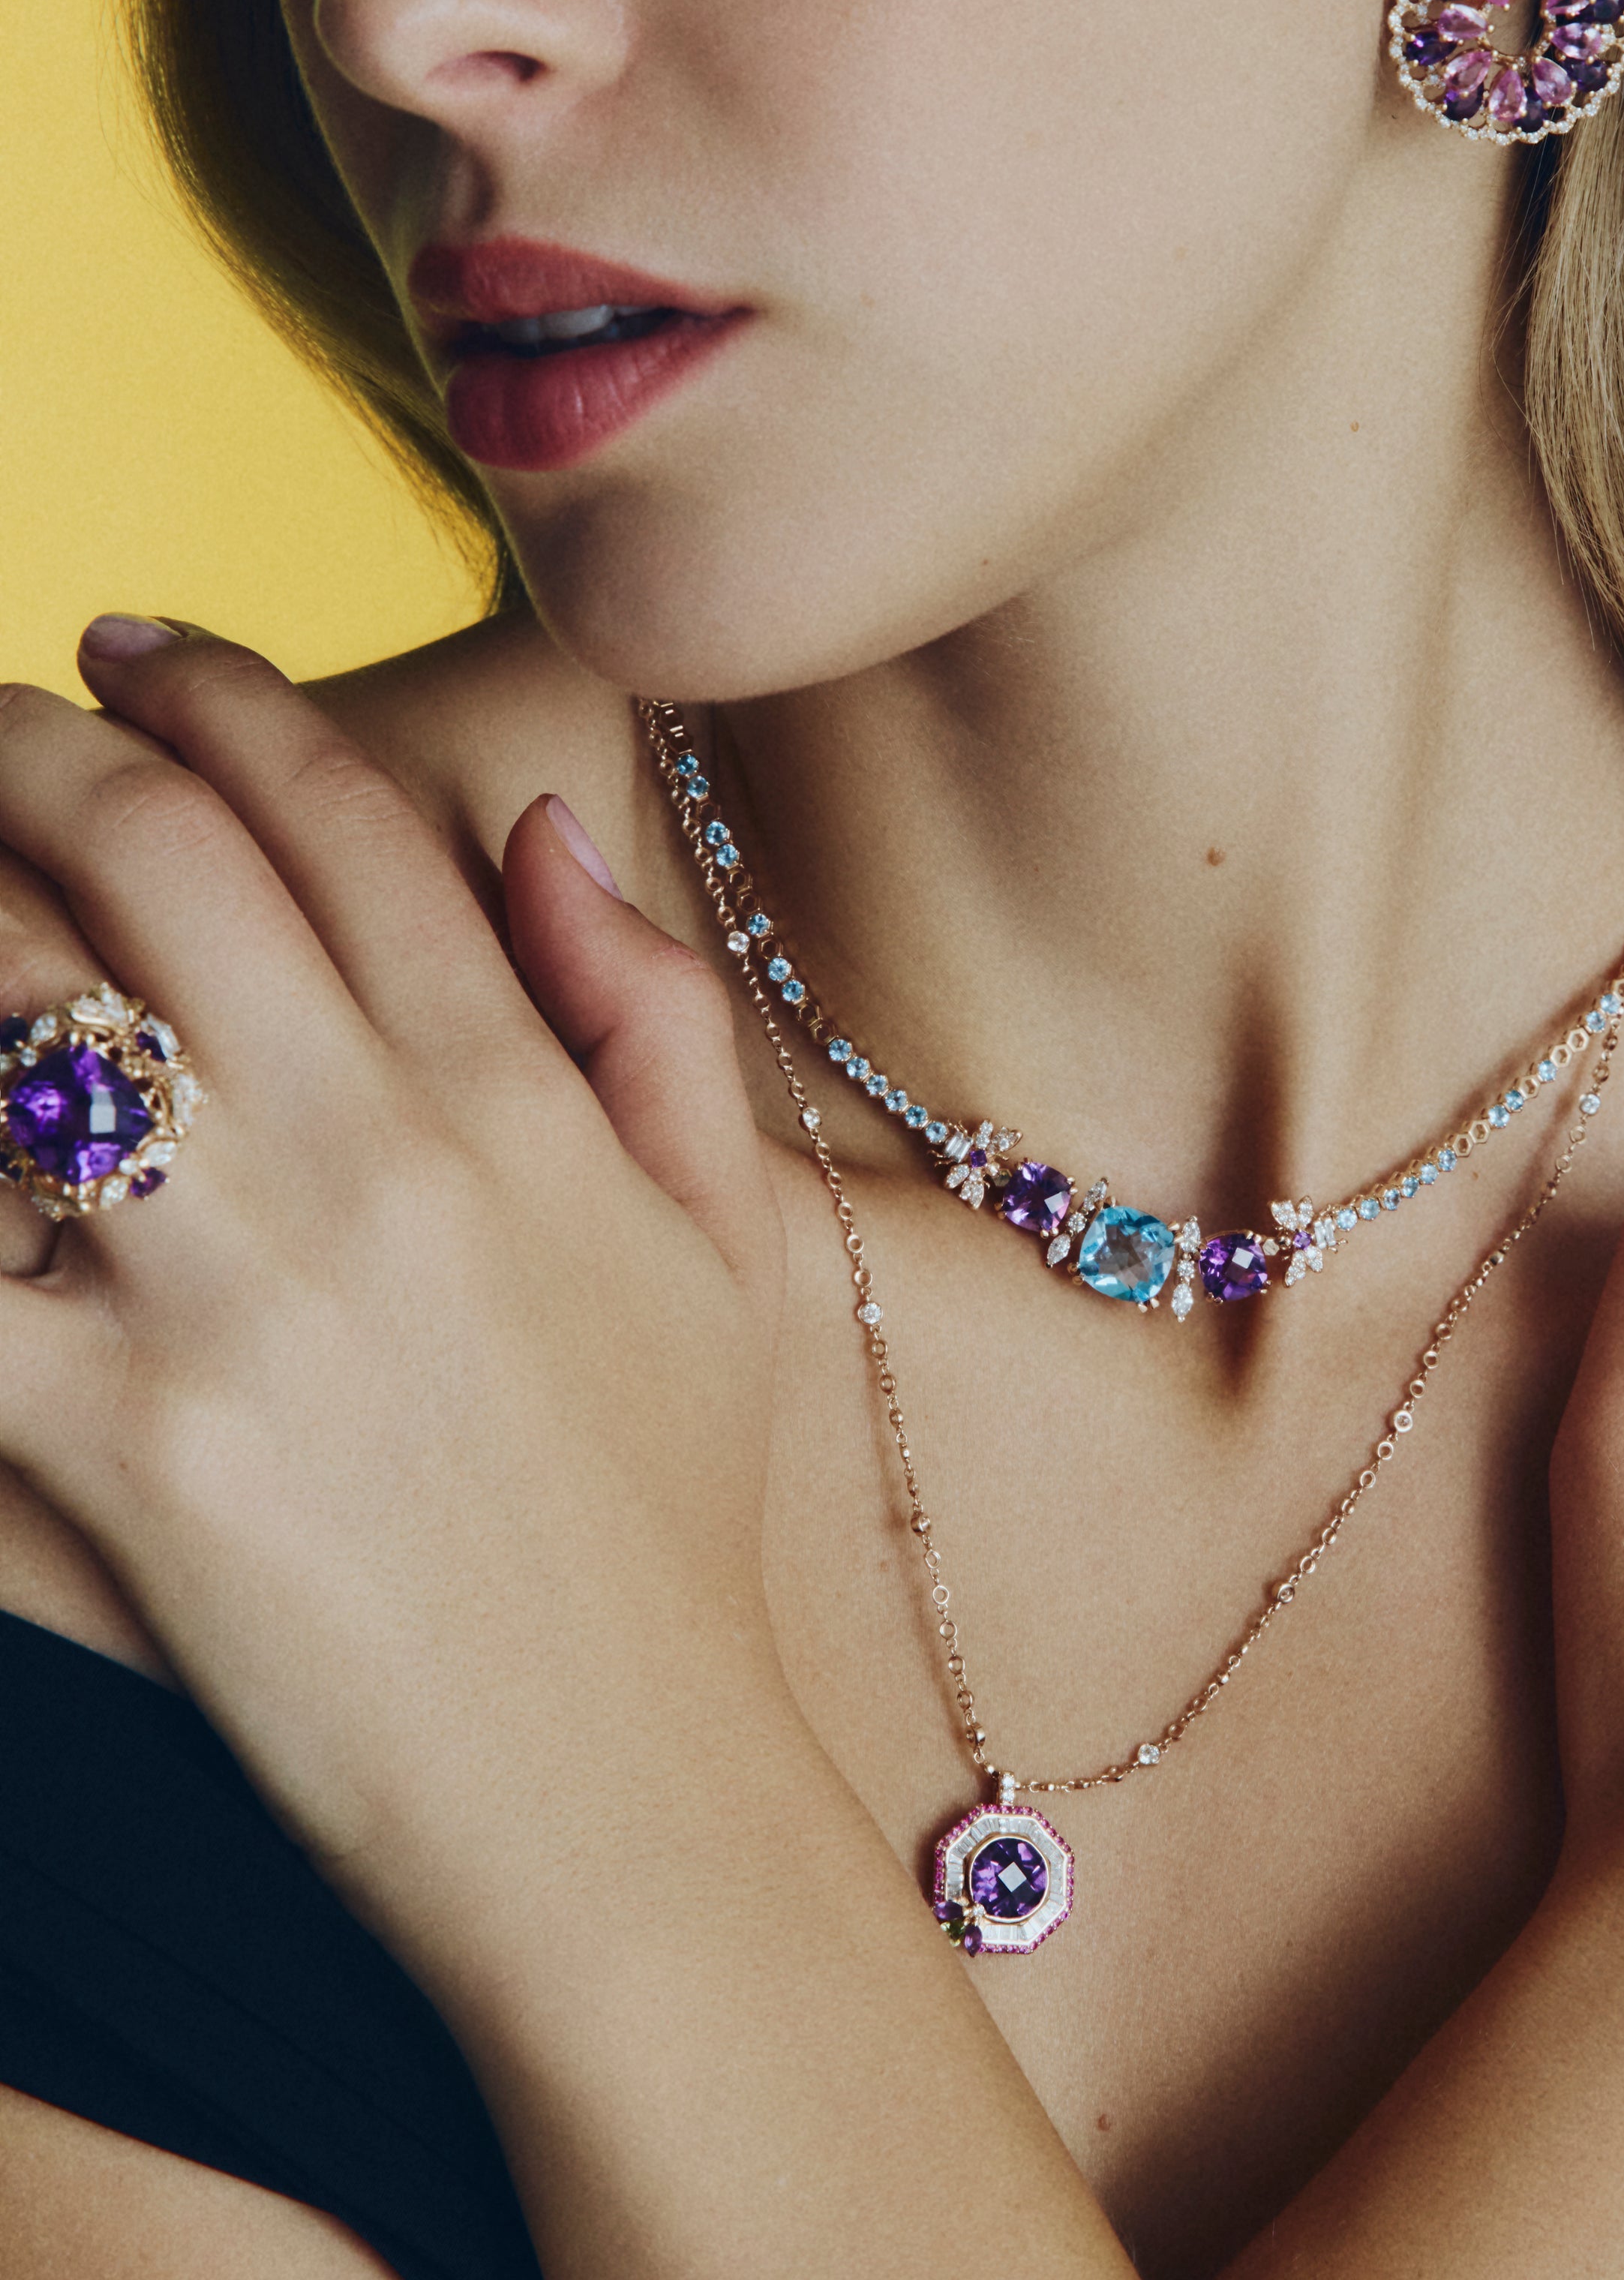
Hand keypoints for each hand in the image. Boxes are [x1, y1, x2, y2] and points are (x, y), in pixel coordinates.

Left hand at [0, 622, 789, 1949]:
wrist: (623, 1803)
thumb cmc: (674, 1531)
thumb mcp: (731, 1252)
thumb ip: (655, 1017)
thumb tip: (550, 826)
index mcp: (518, 1098)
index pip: (342, 814)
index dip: (220, 690)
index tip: (132, 642)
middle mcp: (375, 1154)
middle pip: (153, 856)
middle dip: (30, 743)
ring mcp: (239, 1295)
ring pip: (19, 1007)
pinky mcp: (121, 1449)